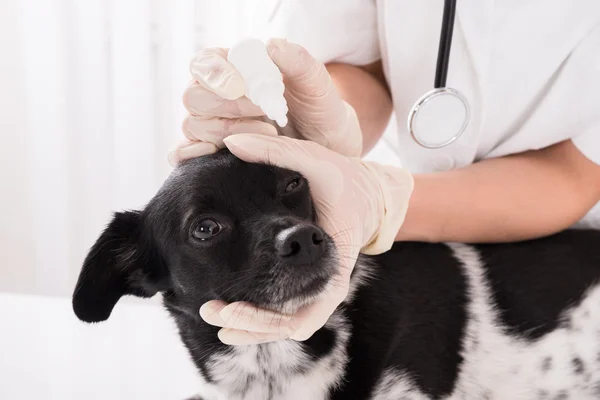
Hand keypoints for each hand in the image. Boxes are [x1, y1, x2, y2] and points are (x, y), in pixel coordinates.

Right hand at [168, 38, 362, 164]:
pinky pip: (183, 153)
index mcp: (232, 69)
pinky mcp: (213, 153)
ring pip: (192, 125)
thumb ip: (297, 60)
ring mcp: (210, 126)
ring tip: (268, 134)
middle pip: (193, 96)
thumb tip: (272, 46)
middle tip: (263, 110)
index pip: (204, 63)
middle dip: (227, 105)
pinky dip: (191, 154)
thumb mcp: (314, 82)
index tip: (241, 86)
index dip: (216, 74)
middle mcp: (215, 97)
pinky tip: (216, 153)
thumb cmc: (316, 107)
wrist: (326, 145)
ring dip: (226, 130)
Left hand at [199, 134, 413, 344]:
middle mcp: (328, 284)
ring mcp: (319, 287)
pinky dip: (259, 317)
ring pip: (284, 325)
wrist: (368, 194)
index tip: (228, 309)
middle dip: (248, 323)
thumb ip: (275, 150)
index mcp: (335, 261)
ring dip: (249, 325)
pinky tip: (228, 312)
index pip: (305, 311)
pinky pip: (285, 313)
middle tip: (211, 311)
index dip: (264, 318)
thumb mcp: (315, 159)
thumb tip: (231, 141)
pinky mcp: (311, 284)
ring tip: (212, 314)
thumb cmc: (345, 179)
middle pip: (287, 325)